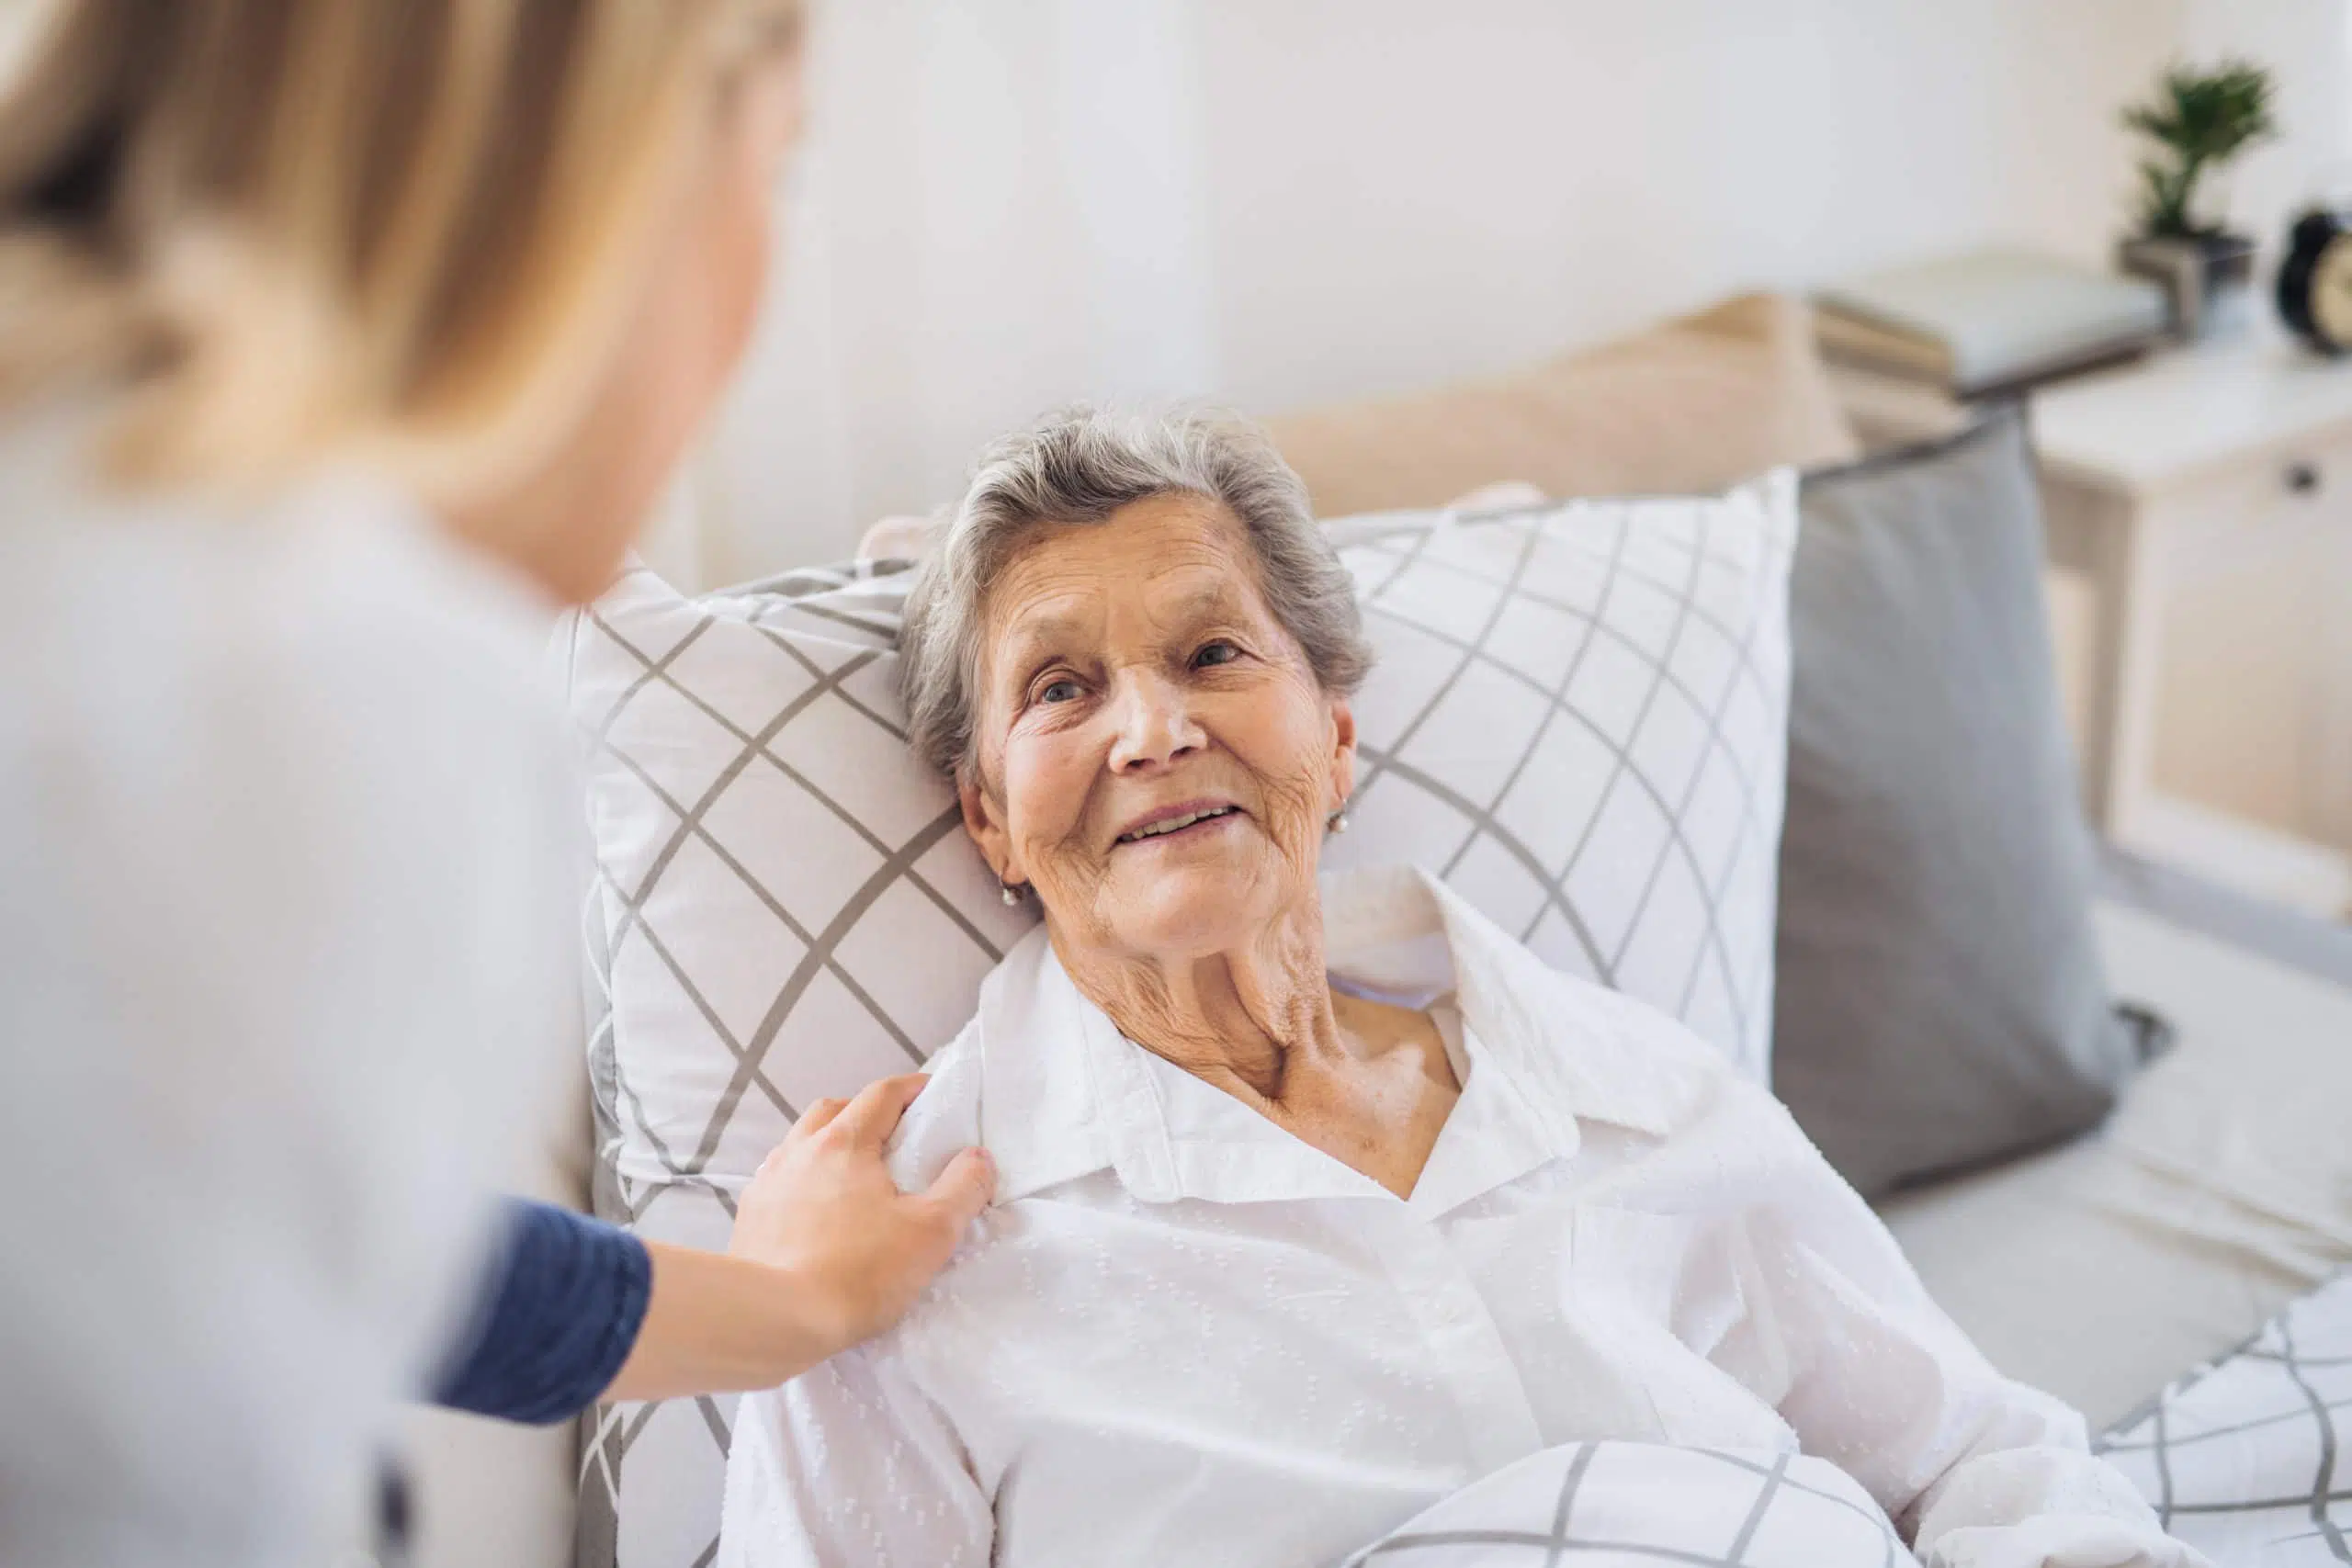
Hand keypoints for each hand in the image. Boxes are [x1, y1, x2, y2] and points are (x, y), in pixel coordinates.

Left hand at [728, 1073, 993, 1357]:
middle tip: (892, 1135)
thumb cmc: (859, 1272)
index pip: (881, 1095)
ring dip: (829, 1145)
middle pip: (834, 1110)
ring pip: (800, 1143)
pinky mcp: (750, 1216)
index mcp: (843, 1143)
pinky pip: (779, 1180)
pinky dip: (803, 1180)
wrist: (776, 1318)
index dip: (911, 1089)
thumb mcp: (932, 1232)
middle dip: (866, 1112)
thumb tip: (977, 1158)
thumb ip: (963, 1188)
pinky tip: (816, 1211)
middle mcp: (799, 1151)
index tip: (932, 1093)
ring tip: (853, 1176)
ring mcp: (768, 1182)